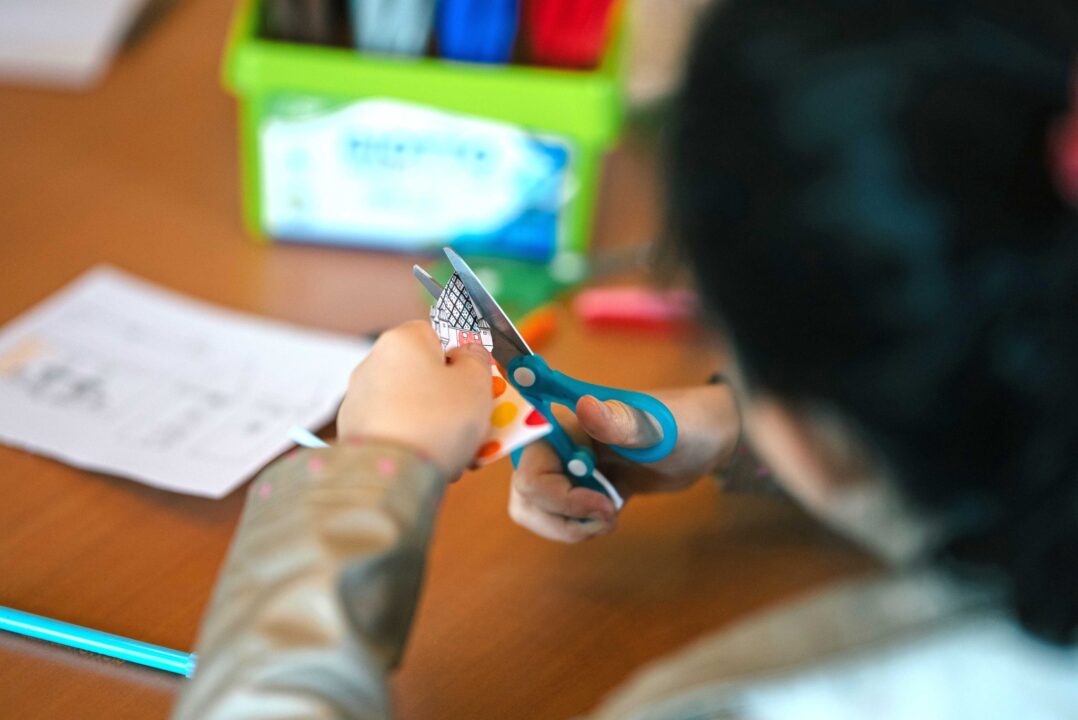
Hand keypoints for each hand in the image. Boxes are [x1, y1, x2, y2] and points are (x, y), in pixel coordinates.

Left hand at [337, 320, 492, 477]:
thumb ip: (477, 358)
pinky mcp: (352, 432)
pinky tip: (427, 461)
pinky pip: (392, 430)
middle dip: (448, 397)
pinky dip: (410, 441)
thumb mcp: (477, 381)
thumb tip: (468, 352)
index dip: (461, 358)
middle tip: (471, 422)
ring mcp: (358, 399)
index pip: (437, 334)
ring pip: (409, 405)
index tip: (476, 384)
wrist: (390, 476)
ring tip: (454, 451)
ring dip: (431, 423)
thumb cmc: (436, 422)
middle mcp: (373, 363)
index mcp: (402, 340)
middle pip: (422, 373)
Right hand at [509, 384, 739, 541]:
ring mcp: (567, 466)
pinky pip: (557, 515)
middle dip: (562, 517)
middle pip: (527, 493)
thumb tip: (585, 408)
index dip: (556, 497)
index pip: (531, 470)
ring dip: (566, 527)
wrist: (707, 440)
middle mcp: (558, 443)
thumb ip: (621, 422)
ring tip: (608, 520)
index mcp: (566, 423)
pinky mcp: (582, 486)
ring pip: (535, 508)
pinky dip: (577, 526)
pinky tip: (610, 517)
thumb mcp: (658, 427)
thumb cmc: (685, 424)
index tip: (602, 504)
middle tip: (608, 516)